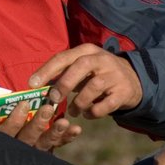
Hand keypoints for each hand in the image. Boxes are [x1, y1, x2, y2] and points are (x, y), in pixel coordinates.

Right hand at [0, 61, 81, 152]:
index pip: (4, 132)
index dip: (14, 120)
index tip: (24, 104)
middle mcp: (11, 145)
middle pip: (26, 140)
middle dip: (38, 125)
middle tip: (48, 107)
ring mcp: (26, 147)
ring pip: (41, 144)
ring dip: (54, 133)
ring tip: (65, 122)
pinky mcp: (39, 145)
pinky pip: (53, 145)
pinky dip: (64, 138)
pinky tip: (75, 129)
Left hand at [29, 45, 143, 120]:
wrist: (133, 80)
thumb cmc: (97, 74)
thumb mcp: (82, 68)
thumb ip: (62, 73)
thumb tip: (38, 86)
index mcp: (87, 51)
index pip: (63, 57)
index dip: (46, 70)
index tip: (32, 84)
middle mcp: (102, 59)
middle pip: (80, 66)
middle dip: (64, 84)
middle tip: (54, 99)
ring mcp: (115, 75)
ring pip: (93, 86)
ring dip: (79, 102)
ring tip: (73, 111)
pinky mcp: (124, 92)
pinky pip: (106, 105)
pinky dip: (93, 112)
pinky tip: (88, 114)